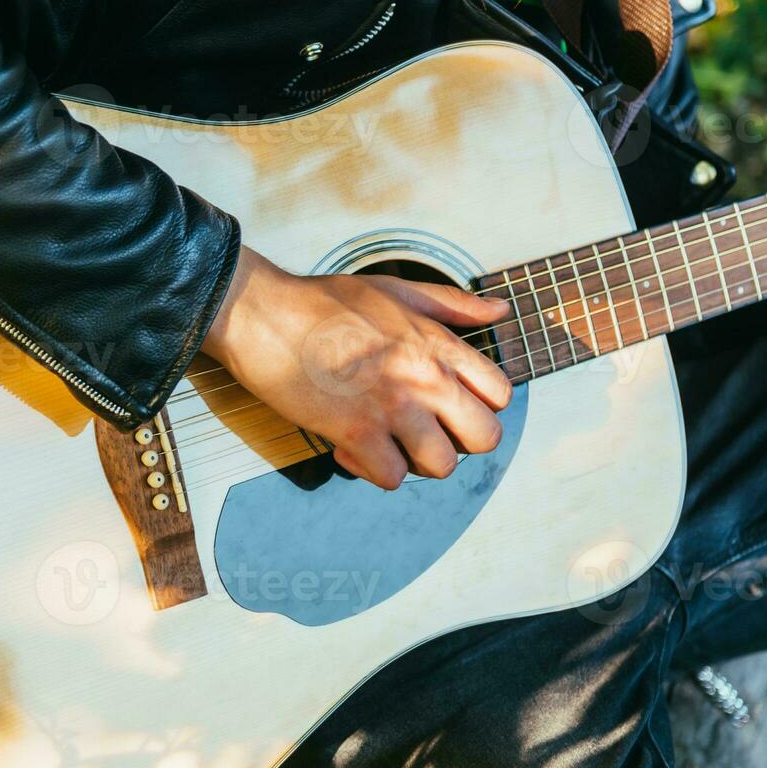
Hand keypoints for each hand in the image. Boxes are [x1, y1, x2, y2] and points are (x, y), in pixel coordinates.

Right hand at [200, 246, 512, 489]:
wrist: (266, 315)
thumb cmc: (325, 302)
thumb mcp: (397, 289)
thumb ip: (452, 304)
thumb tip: (499, 310)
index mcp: (438, 344)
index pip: (500, 394)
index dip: (479, 406)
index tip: (449, 405)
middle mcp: (426, 378)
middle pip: (485, 438)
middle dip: (459, 442)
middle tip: (425, 432)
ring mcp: (393, 408)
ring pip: (442, 466)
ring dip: (414, 461)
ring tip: (388, 442)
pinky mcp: (356, 433)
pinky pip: (389, 477)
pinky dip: (370, 470)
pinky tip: (351, 447)